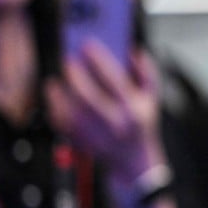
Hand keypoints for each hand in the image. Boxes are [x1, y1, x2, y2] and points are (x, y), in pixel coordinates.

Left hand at [45, 42, 163, 182]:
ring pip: (71, 109)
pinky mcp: (80, 141)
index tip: (88, 45)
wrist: (133, 162)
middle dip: (75, 75)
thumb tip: (132, 51)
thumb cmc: (141, 125)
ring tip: (60, 75)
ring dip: (62, 90)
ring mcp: (95, 135)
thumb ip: (146, 72)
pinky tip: (55, 92)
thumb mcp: (152, 98)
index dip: (99, 60)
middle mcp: (113, 123)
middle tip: (68, 59)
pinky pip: (62, 121)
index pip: (114, 80)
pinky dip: (55, 105)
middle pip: (87, 95)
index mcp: (132, 109)